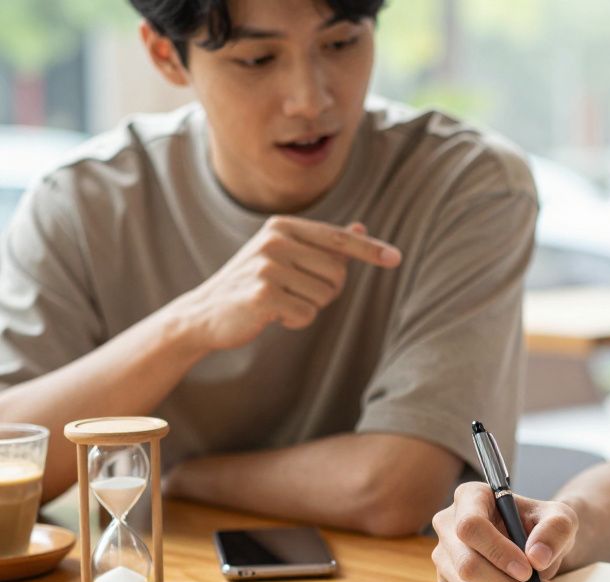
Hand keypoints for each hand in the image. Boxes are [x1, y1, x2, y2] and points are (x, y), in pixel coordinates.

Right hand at [172, 216, 401, 352]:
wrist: (206, 313)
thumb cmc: (254, 283)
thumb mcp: (285, 256)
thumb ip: (323, 244)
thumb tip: (361, 228)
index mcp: (283, 226)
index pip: (338, 238)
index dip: (370, 250)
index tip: (396, 258)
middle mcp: (275, 240)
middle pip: (338, 273)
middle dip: (326, 291)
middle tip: (296, 293)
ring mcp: (267, 265)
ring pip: (324, 296)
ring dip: (308, 306)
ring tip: (280, 302)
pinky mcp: (262, 293)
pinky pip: (307, 314)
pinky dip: (295, 321)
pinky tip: (272, 315)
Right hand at [430, 483, 576, 581]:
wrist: (536, 544)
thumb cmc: (543, 525)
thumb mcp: (561, 519)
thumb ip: (555, 531)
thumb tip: (537, 557)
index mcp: (470, 497)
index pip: (471, 526)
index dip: (498, 551)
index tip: (528, 569)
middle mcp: (449, 524)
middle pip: (467, 564)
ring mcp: (445, 555)